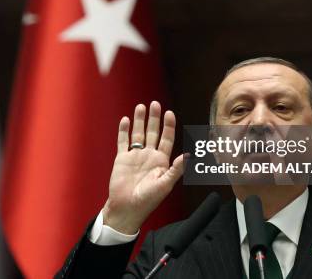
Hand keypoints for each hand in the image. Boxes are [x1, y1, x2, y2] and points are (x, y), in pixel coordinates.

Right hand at [102, 101, 184, 233]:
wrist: (127, 208)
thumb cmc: (147, 200)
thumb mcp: (165, 184)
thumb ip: (176, 169)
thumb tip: (189, 155)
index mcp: (161, 161)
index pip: (167, 139)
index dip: (169, 126)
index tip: (170, 113)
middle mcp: (149, 156)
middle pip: (153, 132)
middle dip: (154, 118)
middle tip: (155, 104)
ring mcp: (135, 156)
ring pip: (138, 134)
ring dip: (140, 120)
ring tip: (141, 106)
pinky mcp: (122, 159)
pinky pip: (123, 141)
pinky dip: (124, 131)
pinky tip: (125, 120)